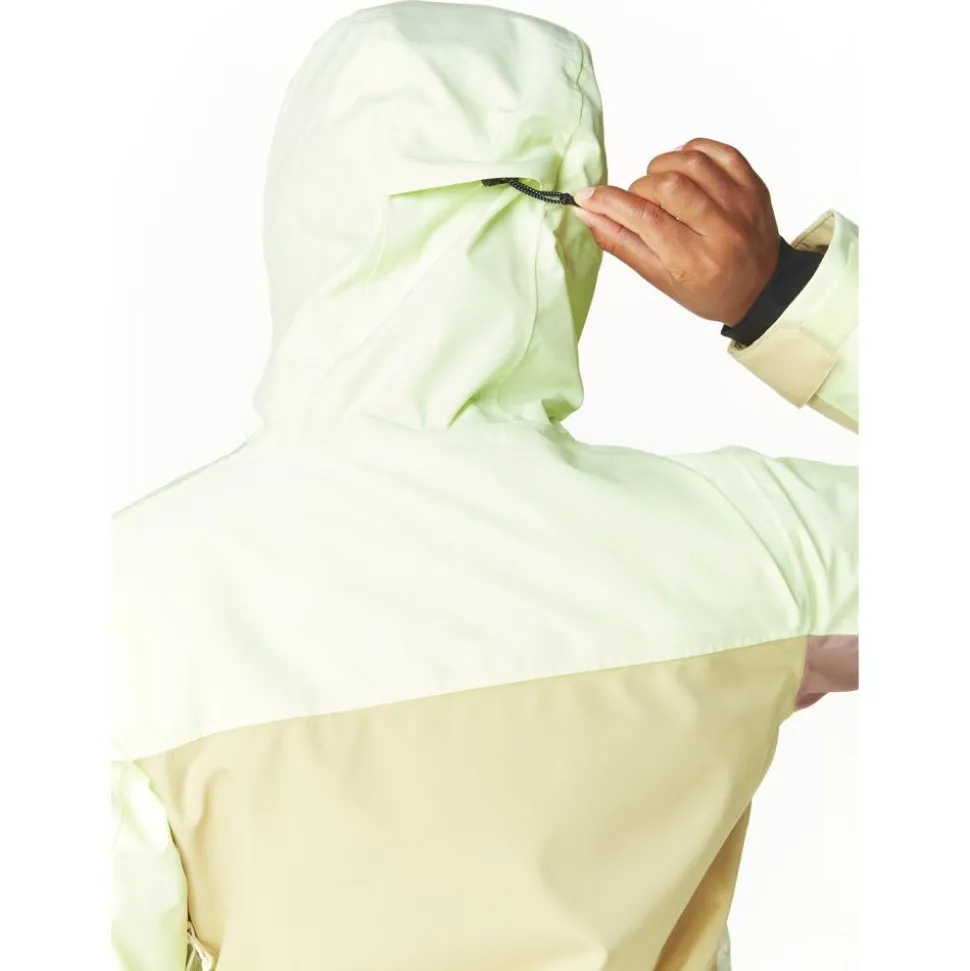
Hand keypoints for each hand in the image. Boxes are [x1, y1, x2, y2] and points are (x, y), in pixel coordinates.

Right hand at [573, 138, 780, 325]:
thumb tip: (588, 212)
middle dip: (640, 188)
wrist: (762, 288)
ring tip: (658, 186)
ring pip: (691, 162)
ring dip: (662, 167)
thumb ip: (622, 243)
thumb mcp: (660, 278)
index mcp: (696, 261)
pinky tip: (682, 168)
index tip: (587, 196)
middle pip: (668, 186)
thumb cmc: (707, 289)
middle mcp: (723, 230)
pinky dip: (691, 152)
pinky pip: (718, 150)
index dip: (611, 202)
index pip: (646, 220)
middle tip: (638, 202)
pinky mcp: (753, 185)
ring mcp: (742, 203)